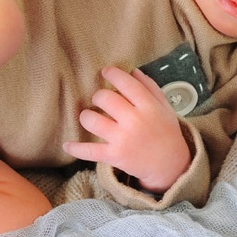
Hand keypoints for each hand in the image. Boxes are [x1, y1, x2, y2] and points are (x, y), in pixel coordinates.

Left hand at [63, 66, 190, 193]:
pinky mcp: (114, 156)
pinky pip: (89, 151)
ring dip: (86, 116)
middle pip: (105, 98)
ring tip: (90, 118)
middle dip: (98, 96)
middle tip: (100, 100)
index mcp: (148, 107)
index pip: (126, 83)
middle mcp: (135, 121)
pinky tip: (66, 145)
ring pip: (92, 120)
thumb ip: (150, 88)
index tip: (105, 72)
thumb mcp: (164, 107)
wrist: (170, 165)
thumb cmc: (166, 132)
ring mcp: (123, 139)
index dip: (112, 74)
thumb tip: (133, 71)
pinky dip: (76, 148)